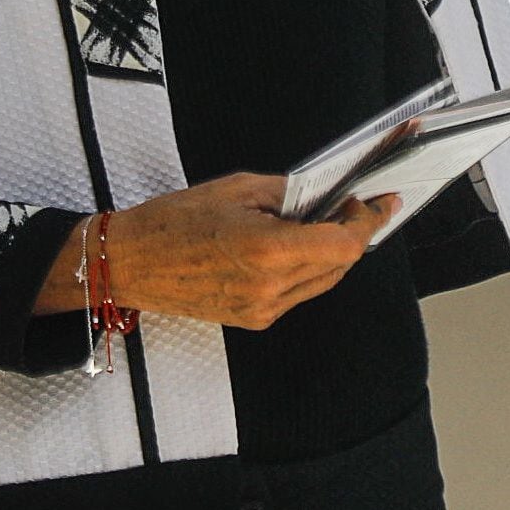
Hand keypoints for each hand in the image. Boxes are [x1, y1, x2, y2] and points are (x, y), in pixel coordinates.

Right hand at [43, 173, 398, 331]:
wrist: (130, 263)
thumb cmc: (174, 219)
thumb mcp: (238, 188)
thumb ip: (288, 192)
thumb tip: (324, 194)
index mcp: (267, 251)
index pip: (343, 244)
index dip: (368, 222)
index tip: (379, 202)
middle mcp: (269, 289)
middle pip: (339, 265)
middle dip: (354, 233)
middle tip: (355, 204)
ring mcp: (261, 310)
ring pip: (322, 282)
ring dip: (332, 253)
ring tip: (327, 220)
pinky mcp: (252, 320)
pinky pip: (297, 294)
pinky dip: (307, 268)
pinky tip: (297, 244)